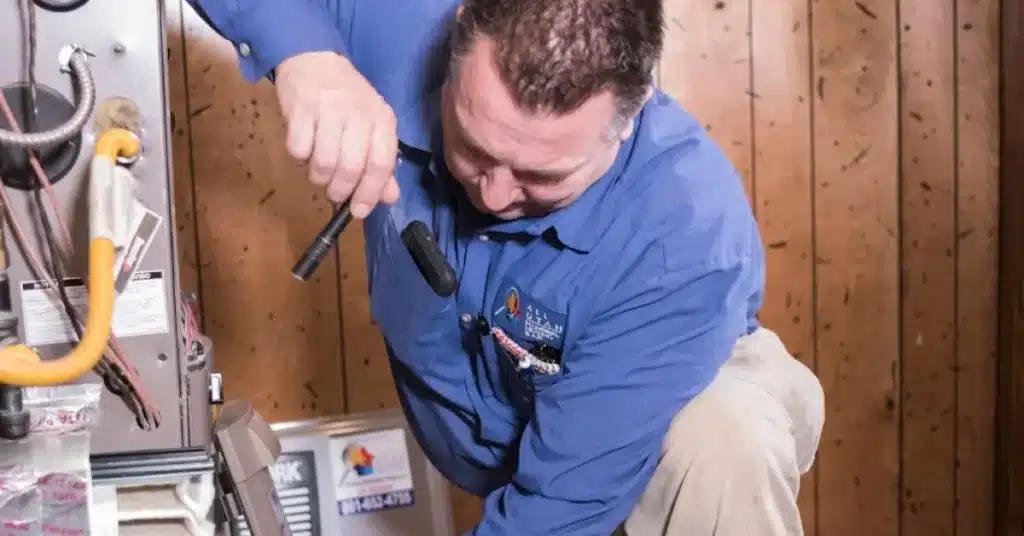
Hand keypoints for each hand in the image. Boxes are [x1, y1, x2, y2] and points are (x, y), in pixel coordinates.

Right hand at [274, 51, 399, 216]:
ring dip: (319, 178)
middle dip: (341, 191)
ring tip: (319, 173)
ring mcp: (328, 110)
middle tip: (335, 195)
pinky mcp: (300, 109)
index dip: (370, 193)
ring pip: (324, 163)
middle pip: (352, 168)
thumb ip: (381, 163)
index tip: (359, 211)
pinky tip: (304, 152)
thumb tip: (389, 198)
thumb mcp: (371, 127)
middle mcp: (358, 113)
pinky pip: (298, 151)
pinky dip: (299, 160)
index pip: (381, 164)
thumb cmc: (347, 101)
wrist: (313, 60)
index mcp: (382, 119)